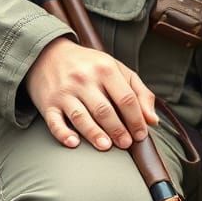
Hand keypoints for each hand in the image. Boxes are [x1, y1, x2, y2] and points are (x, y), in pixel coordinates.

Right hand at [24, 37, 159, 149]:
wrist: (49, 54)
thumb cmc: (90, 65)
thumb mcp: (117, 69)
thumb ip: (138, 92)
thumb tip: (153, 120)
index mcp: (106, 69)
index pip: (126, 98)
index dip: (136, 119)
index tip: (141, 134)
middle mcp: (84, 79)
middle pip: (105, 110)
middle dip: (118, 130)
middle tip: (126, 144)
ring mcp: (65, 91)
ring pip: (82, 117)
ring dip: (95, 134)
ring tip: (106, 146)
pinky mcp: (48, 103)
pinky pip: (55, 122)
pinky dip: (64, 134)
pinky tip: (74, 143)